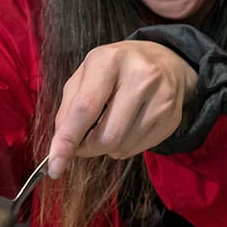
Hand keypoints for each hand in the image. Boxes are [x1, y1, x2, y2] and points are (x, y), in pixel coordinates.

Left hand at [47, 41, 196, 178]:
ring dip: (107, 147)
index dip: (66, 141)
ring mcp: (161, 98)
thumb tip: (61, 144)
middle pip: (106, 136)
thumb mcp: (86, 74)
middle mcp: (140, 76)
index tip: (55, 165)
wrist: (165, 61)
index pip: (85, 108)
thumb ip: (69, 107)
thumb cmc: (116, 69)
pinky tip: (129, 126)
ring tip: (111, 124)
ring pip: (122, 147)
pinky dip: (125, 146)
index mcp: (109, 60)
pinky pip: (138, 150)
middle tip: (84, 140)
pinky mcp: (172, 117)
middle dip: (88, 147)